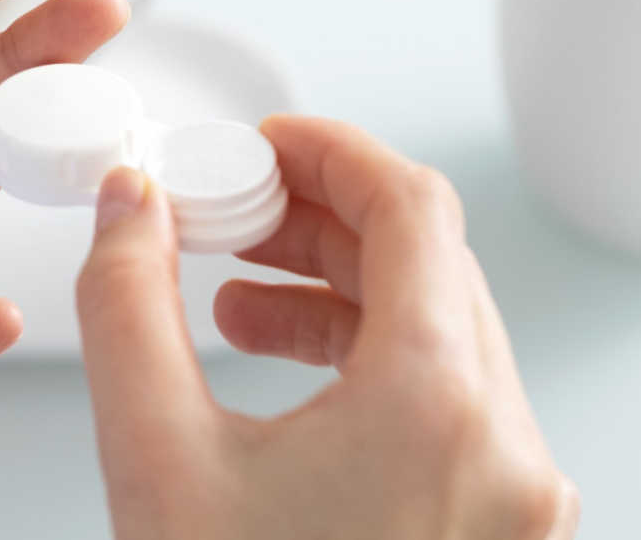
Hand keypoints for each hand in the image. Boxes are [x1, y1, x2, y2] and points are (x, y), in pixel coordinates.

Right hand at [75, 116, 578, 539]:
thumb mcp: (152, 455)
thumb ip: (126, 304)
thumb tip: (126, 205)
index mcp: (437, 402)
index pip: (411, 207)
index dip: (328, 150)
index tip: (261, 140)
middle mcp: (506, 441)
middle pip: (428, 262)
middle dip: (318, 219)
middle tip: (230, 209)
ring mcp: (515, 492)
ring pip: (439, 329)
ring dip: (336, 288)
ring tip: (233, 293)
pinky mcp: (497, 525)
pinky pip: (444, 397)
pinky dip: (364, 357)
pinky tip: (278, 366)